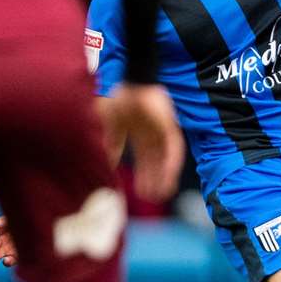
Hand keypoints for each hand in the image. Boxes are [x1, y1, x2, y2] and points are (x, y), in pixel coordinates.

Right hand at [104, 83, 184, 201]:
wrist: (129, 83)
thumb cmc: (116, 101)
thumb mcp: (109, 128)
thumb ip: (109, 146)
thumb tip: (106, 168)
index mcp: (137, 133)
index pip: (142, 159)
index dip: (142, 175)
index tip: (139, 192)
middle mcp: (151, 133)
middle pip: (154, 162)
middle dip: (152, 180)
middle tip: (152, 198)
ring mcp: (161, 129)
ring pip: (165, 158)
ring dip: (164, 176)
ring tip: (162, 194)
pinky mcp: (170, 126)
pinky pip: (175, 148)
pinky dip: (172, 164)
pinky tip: (169, 178)